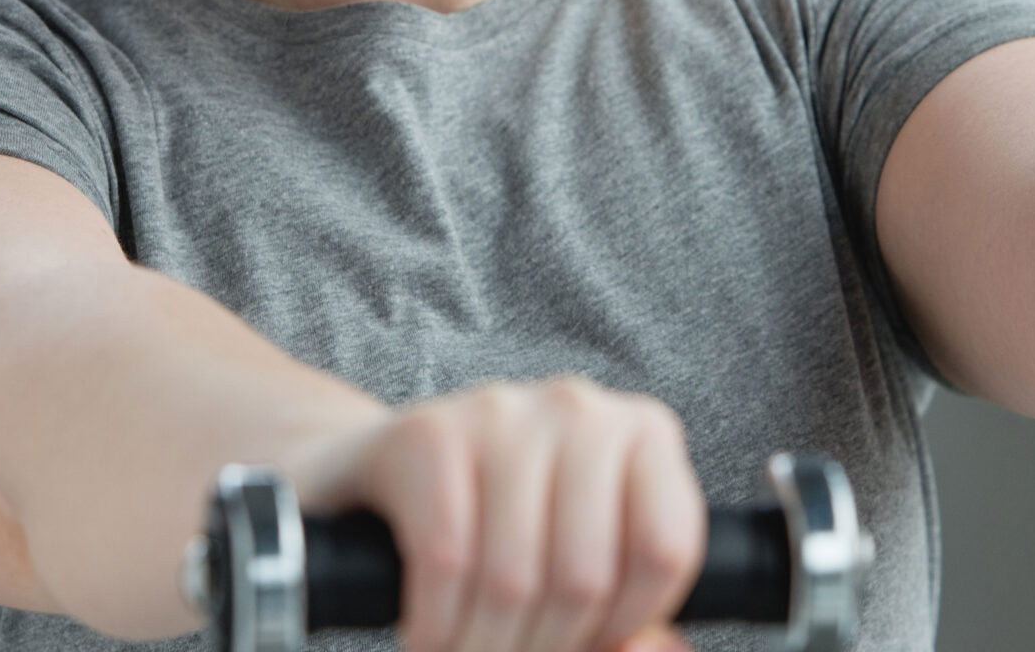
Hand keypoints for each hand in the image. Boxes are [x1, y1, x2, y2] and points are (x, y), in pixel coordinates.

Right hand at [287, 377, 703, 651]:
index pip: (665, 550)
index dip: (626, 623)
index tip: (586, 641)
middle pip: (584, 577)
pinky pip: (445, 561)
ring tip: (467, 649)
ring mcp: (500, 411)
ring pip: (514, 579)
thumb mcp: (573, 560)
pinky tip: (429, 632)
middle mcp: (579, 408)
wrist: (368, 476)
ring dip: (482, 647)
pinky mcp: (427, 433)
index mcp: (642, 433)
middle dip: (542, 648)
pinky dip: (435, 624)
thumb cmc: (493, 527)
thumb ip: (626, 619)